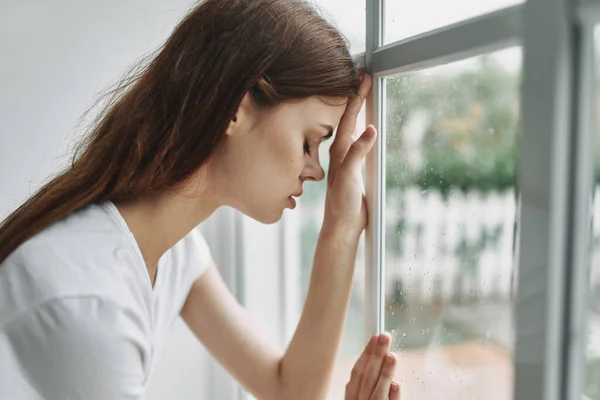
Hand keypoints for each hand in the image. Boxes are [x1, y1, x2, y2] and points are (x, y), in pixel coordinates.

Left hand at [323, 74, 376, 236]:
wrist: (341, 225)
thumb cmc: (341, 203)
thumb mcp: (349, 177)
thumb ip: (357, 153)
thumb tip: (370, 129)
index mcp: (340, 150)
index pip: (349, 117)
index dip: (357, 97)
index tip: (364, 78)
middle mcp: (342, 151)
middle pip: (351, 118)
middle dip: (358, 98)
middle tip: (365, 78)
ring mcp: (348, 159)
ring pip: (354, 128)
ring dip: (359, 111)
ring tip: (365, 95)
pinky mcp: (355, 168)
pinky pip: (360, 141)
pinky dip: (364, 129)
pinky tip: (367, 128)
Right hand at [345, 333, 400, 399]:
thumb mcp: (358, 399)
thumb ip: (361, 390)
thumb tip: (363, 369)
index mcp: (353, 398)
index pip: (357, 373)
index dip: (365, 354)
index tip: (375, 338)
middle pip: (368, 378)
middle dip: (376, 356)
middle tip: (384, 336)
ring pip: (378, 392)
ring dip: (385, 373)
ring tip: (392, 356)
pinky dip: (393, 397)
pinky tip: (396, 385)